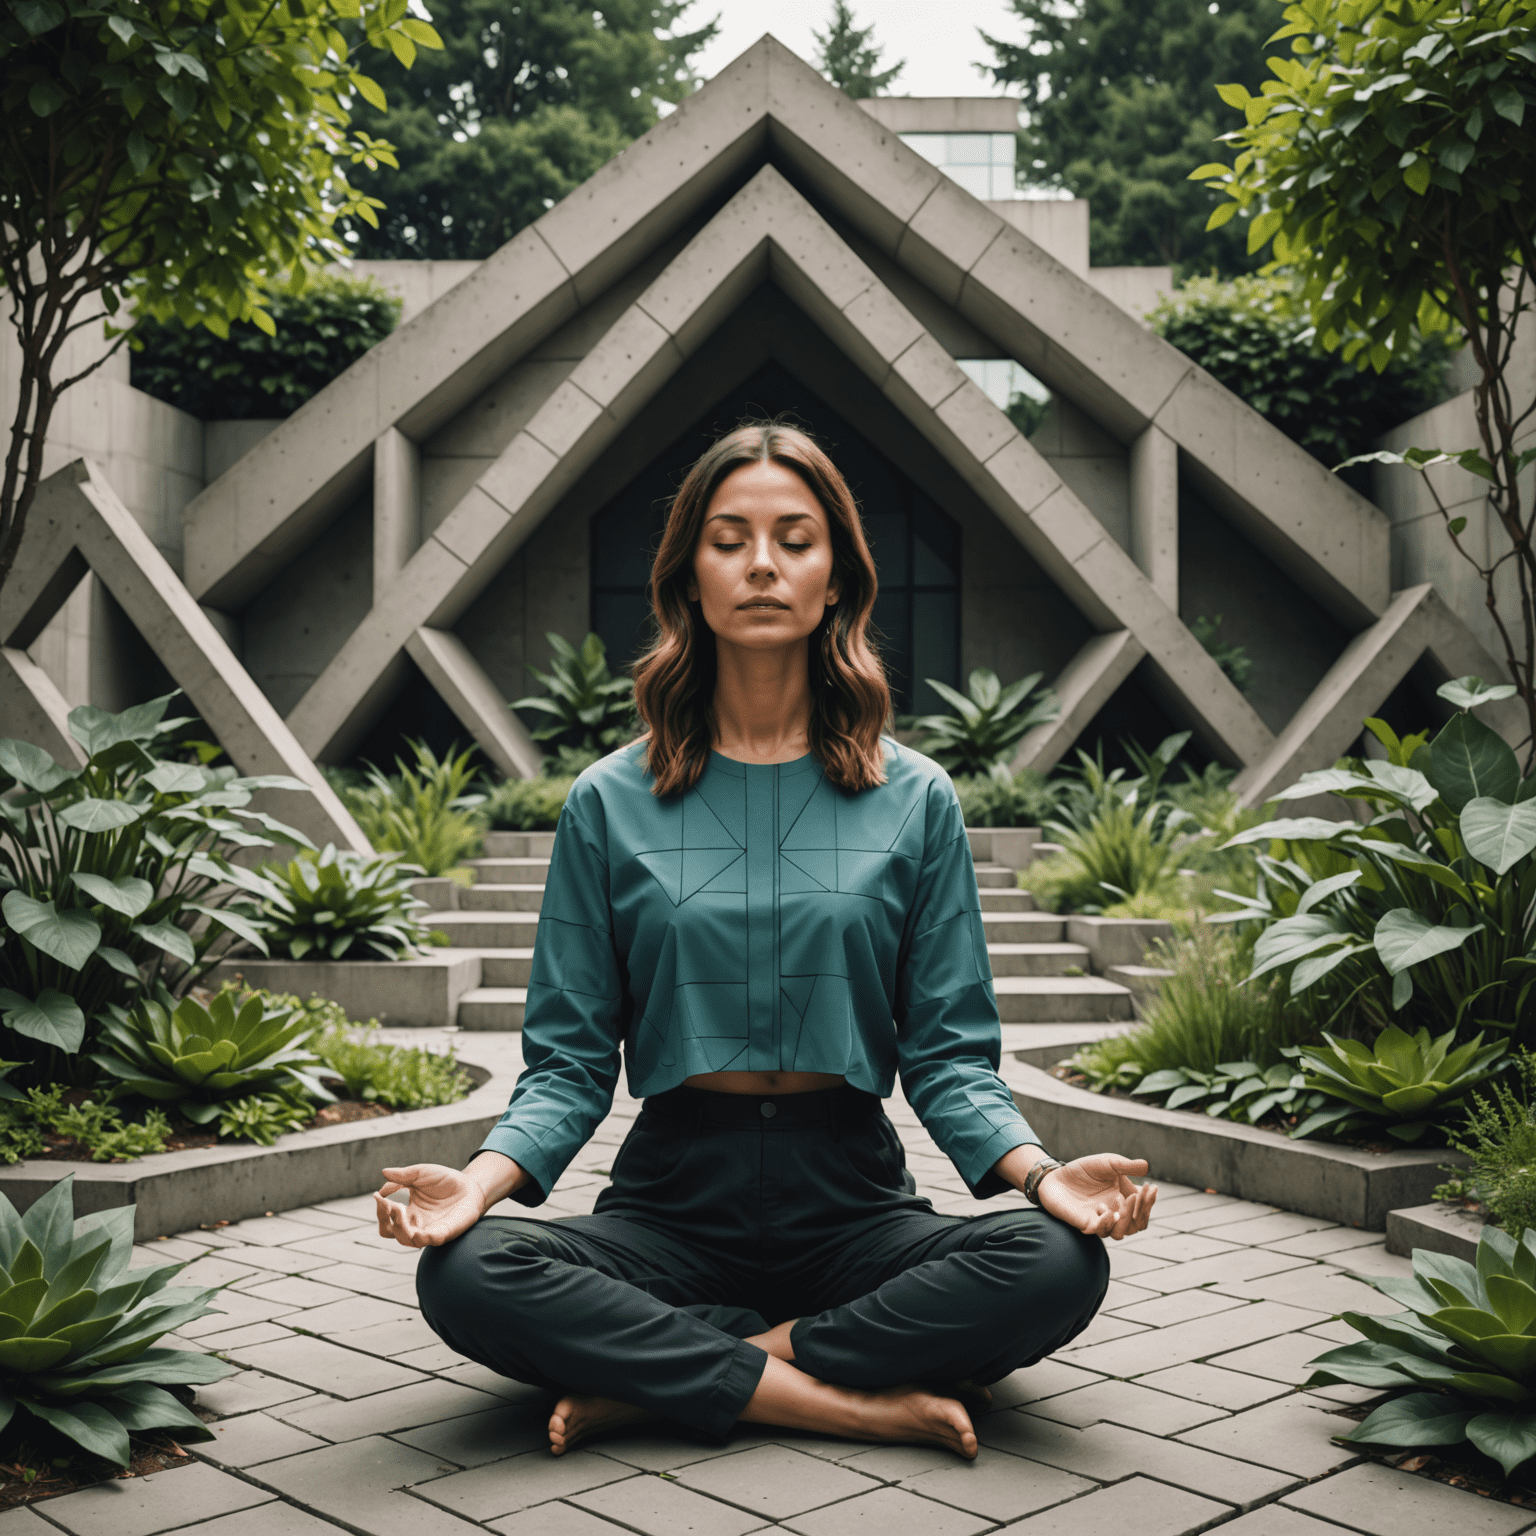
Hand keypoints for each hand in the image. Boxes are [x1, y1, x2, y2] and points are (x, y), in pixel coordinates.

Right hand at [375, 1162, 490, 1248]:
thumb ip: (403, 1175)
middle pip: (391, 1233)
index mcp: (407, 1212)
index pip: (386, 1219)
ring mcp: (429, 1230)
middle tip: (390, 1205)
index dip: (380, 1210)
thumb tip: (383, 1172)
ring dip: (400, 1228)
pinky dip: (423, 1238)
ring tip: (399, 1210)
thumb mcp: (421, 1173)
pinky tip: (417, 1231)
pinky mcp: (444, 1232)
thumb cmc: (444, 1180)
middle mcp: (415, 1224)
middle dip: (385, 1220)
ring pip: (407, 1240)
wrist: (470, 1185)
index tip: (378, 1196)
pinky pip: (431, 1241)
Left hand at [1037, 1154, 1156, 1240]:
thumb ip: (1126, 1166)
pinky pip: (1101, 1232)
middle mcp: (1115, 1215)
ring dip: (1127, 1220)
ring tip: (1126, 1201)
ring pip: (1122, 1233)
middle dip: (1142, 1211)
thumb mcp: (1108, 1163)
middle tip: (1139, 1194)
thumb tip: (1146, 1166)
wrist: (1057, 1175)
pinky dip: (1108, 1224)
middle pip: (1137, 1225)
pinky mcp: (1086, 1225)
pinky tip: (1110, 1212)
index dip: (1150, 1201)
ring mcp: (1101, 1221)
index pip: (1143, 1210)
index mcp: (1124, 1201)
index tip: (1152, 1187)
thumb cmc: (1084, 1170)